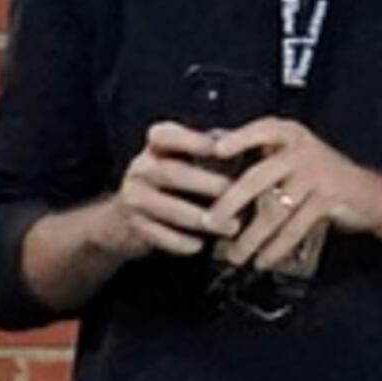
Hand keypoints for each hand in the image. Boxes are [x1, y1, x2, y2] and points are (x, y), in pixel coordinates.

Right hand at [85, 121, 248, 265]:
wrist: (125, 219)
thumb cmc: (174, 183)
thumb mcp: (187, 159)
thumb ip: (215, 151)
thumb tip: (256, 146)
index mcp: (155, 147)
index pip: (166, 135)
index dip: (193, 141)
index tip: (221, 148)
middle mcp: (140, 169)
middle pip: (171, 173)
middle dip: (205, 184)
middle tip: (235, 193)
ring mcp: (133, 199)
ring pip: (167, 208)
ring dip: (200, 218)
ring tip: (231, 227)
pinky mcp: (133, 227)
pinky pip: (159, 236)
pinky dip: (182, 242)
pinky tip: (202, 245)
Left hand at [209, 117, 381, 275]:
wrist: (372, 195)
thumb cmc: (320, 174)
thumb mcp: (292, 154)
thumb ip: (257, 149)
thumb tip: (211, 140)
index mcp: (290, 134)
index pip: (262, 130)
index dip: (239, 138)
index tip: (215, 149)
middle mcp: (303, 150)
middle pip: (259, 176)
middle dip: (230, 202)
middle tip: (208, 221)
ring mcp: (317, 174)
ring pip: (275, 209)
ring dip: (251, 237)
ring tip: (235, 256)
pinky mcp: (329, 199)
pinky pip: (295, 227)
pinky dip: (276, 247)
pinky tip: (262, 260)